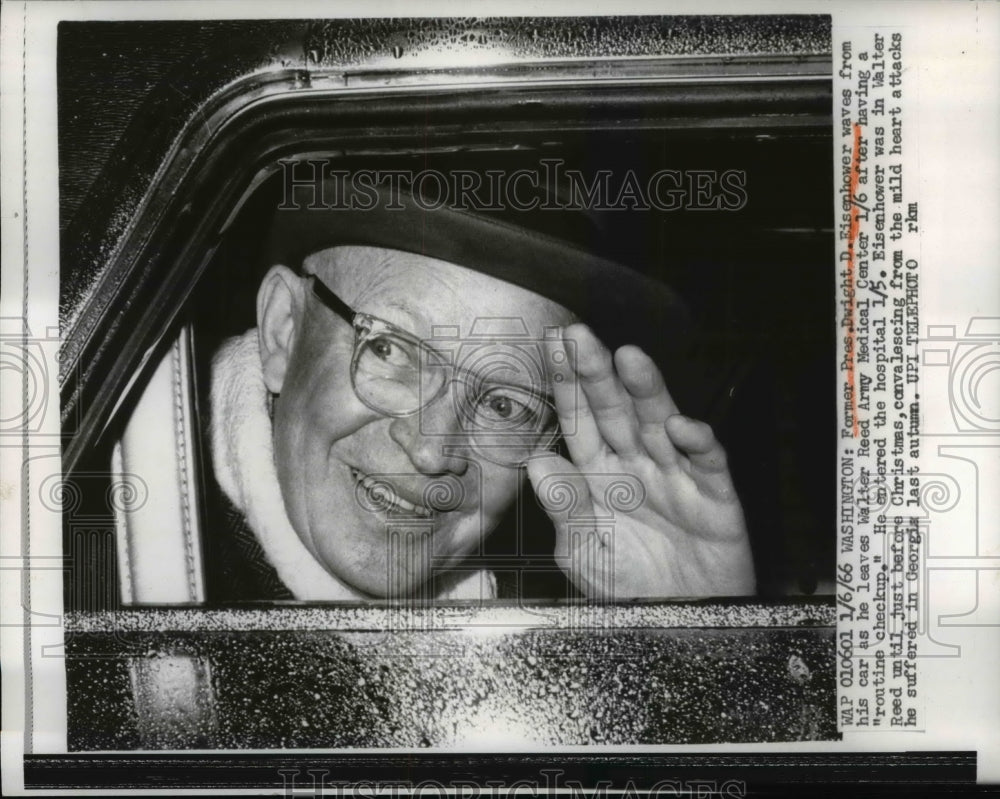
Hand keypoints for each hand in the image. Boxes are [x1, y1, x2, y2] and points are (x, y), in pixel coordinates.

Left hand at [525, 323, 754, 598]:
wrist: (682, 625)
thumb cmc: (630, 588)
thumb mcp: (584, 555)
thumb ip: (565, 509)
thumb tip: (536, 463)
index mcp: (600, 475)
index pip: (580, 421)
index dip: (567, 385)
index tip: (551, 347)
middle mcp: (636, 465)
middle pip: (615, 411)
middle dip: (596, 373)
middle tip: (579, 335)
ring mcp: (676, 475)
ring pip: (659, 422)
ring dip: (645, 391)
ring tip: (628, 358)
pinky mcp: (715, 494)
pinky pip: (707, 462)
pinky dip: (696, 443)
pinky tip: (679, 427)